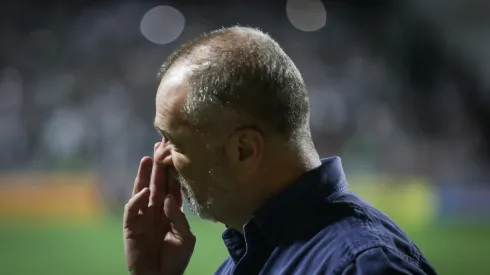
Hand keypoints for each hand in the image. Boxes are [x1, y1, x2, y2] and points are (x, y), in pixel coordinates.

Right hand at [124, 142, 194, 274]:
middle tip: (161, 145)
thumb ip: (179, 219)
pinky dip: (137, 200)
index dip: (175, 171)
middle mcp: (157, 210)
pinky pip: (133, 210)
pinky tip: (144, 191)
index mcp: (172, 211)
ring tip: (148, 158)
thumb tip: (166, 200)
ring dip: (144, 175)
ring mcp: (144, 217)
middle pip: (158, 183)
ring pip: (143, 191)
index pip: (173, 186)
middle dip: (160, 165)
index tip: (177, 152)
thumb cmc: (176, 259)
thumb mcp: (185, 238)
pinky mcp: (132, 227)